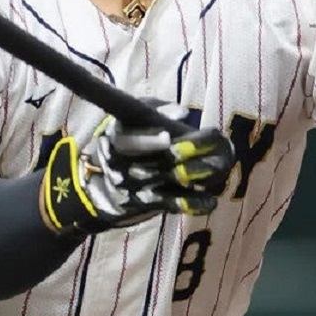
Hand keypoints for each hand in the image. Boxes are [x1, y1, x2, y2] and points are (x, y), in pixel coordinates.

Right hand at [40, 100, 233, 236]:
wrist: (100, 185)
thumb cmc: (125, 138)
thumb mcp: (132, 118)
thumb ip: (155, 110)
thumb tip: (181, 113)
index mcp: (112, 140)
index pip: (127, 141)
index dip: (147, 140)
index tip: (168, 137)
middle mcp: (120, 167)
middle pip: (148, 164)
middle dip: (175, 159)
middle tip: (198, 151)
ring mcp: (133, 189)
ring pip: (164, 184)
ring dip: (190, 177)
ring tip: (214, 168)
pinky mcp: (147, 205)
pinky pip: (171, 205)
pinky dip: (192, 203)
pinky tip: (211, 200)